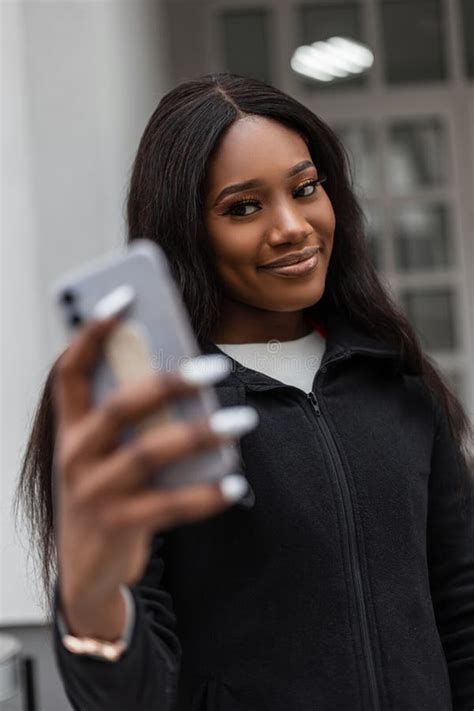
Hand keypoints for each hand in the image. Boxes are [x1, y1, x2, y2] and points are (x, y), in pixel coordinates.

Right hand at [51, 310, 255, 631]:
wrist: (86, 569)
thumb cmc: (106, 491)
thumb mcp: (107, 452)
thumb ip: (135, 419)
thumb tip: (188, 377)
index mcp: (69, 426)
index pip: (71, 369)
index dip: (92, 331)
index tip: (125, 297)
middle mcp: (74, 454)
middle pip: (119, 407)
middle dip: (168, 381)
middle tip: (216, 366)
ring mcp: (92, 492)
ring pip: (150, 453)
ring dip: (201, 433)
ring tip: (243, 420)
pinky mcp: (117, 526)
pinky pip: (169, 506)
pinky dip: (206, 493)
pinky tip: (235, 483)